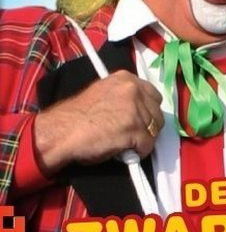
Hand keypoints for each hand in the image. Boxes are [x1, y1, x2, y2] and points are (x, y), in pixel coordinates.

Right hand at [33, 70, 164, 174]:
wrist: (62, 131)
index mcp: (126, 78)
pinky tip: (126, 152)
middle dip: (148, 125)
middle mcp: (133, 90)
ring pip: (154, 129)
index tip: (141, 120)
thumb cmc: (78, 115)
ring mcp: (135, 109)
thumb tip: (139, 109)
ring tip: (128, 144)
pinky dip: (139, 152)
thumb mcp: (104, 92)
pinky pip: (147, 145)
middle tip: (135, 135)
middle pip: (157, 112)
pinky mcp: (134, 129)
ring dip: (144, 139)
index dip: (148, 110)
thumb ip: (124, 96)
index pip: (153, 94)